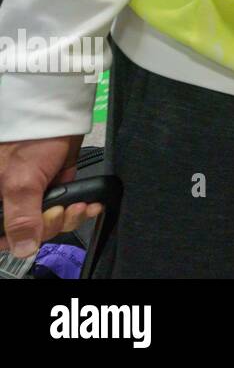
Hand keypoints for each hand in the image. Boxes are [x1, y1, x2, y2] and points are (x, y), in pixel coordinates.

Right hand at [0, 135, 98, 257]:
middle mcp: (11, 204)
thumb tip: (23, 250)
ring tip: (79, 205)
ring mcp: (34, 198)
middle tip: (60, 209)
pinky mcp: (56, 191)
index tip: (34, 234)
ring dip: (69, 219)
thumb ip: (21, 219)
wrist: (58, 119)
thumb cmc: (31, 145)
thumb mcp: (20, 184)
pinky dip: (80, 211)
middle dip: (50, 225)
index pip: (2, 237)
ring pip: (50, 224)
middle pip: (28, 234)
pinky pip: (67, 211)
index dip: (17, 241)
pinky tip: (89, 205)